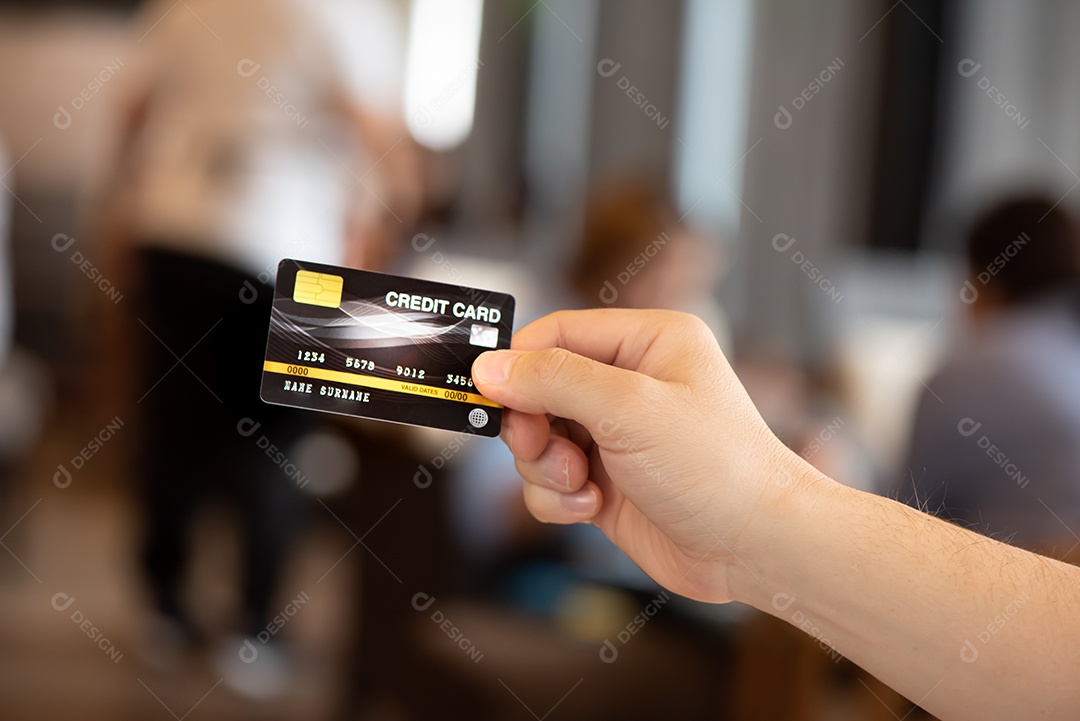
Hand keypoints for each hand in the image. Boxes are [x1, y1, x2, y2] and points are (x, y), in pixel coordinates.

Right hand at [473, 309, 808, 602]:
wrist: (757, 547)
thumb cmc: (717, 466)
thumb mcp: (630, 408)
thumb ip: (554, 380)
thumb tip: (489, 368)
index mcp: (647, 341)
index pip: (557, 332)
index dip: (519, 362)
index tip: (489, 393)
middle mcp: (630, 383)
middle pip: (538, 388)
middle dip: (533, 425)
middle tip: (546, 449)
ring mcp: (616, 435)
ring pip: (538, 439)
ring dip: (546, 467)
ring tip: (582, 484)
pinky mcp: (606, 482)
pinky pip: (550, 481)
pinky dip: (558, 498)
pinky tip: (591, 507)